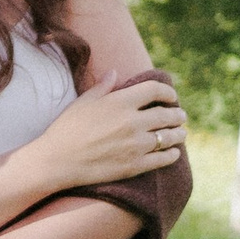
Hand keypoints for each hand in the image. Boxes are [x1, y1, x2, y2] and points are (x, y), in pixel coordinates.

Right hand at [30, 68, 185, 188]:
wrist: (57, 161)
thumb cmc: (66, 129)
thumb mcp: (82, 102)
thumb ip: (102, 87)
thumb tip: (114, 72)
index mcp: (120, 102)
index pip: (155, 90)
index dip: (168, 92)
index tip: (172, 96)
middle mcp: (132, 122)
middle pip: (167, 115)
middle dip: (178, 114)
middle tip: (181, 116)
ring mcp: (136, 145)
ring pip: (168, 137)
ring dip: (178, 134)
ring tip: (181, 133)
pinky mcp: (135, 165)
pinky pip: (163, 158)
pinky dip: (172, 154)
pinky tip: (173, 153)